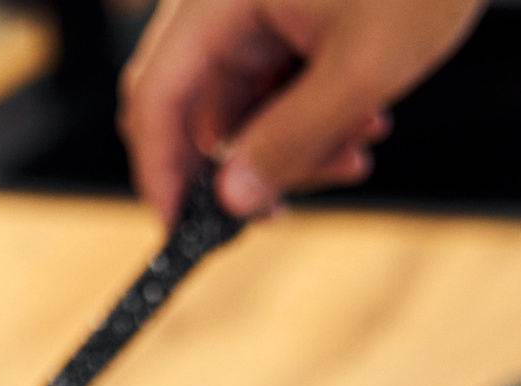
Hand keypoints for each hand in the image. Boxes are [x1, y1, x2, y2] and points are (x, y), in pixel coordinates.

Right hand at [118, 0, 485, 221]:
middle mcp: (225, 1)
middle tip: (294, 204)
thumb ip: (293, 138)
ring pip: (249, 106)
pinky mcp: (289, 16)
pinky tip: (364, 120)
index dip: (160, 169)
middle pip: (202, 108)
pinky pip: (281, 85)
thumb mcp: (363, 71)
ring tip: (359, 145)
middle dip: (250, 164)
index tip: (181, 228)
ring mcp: (258, 9)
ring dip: (299, 144)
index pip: (156, 95)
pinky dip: (316, 117)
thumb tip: (235, 199)